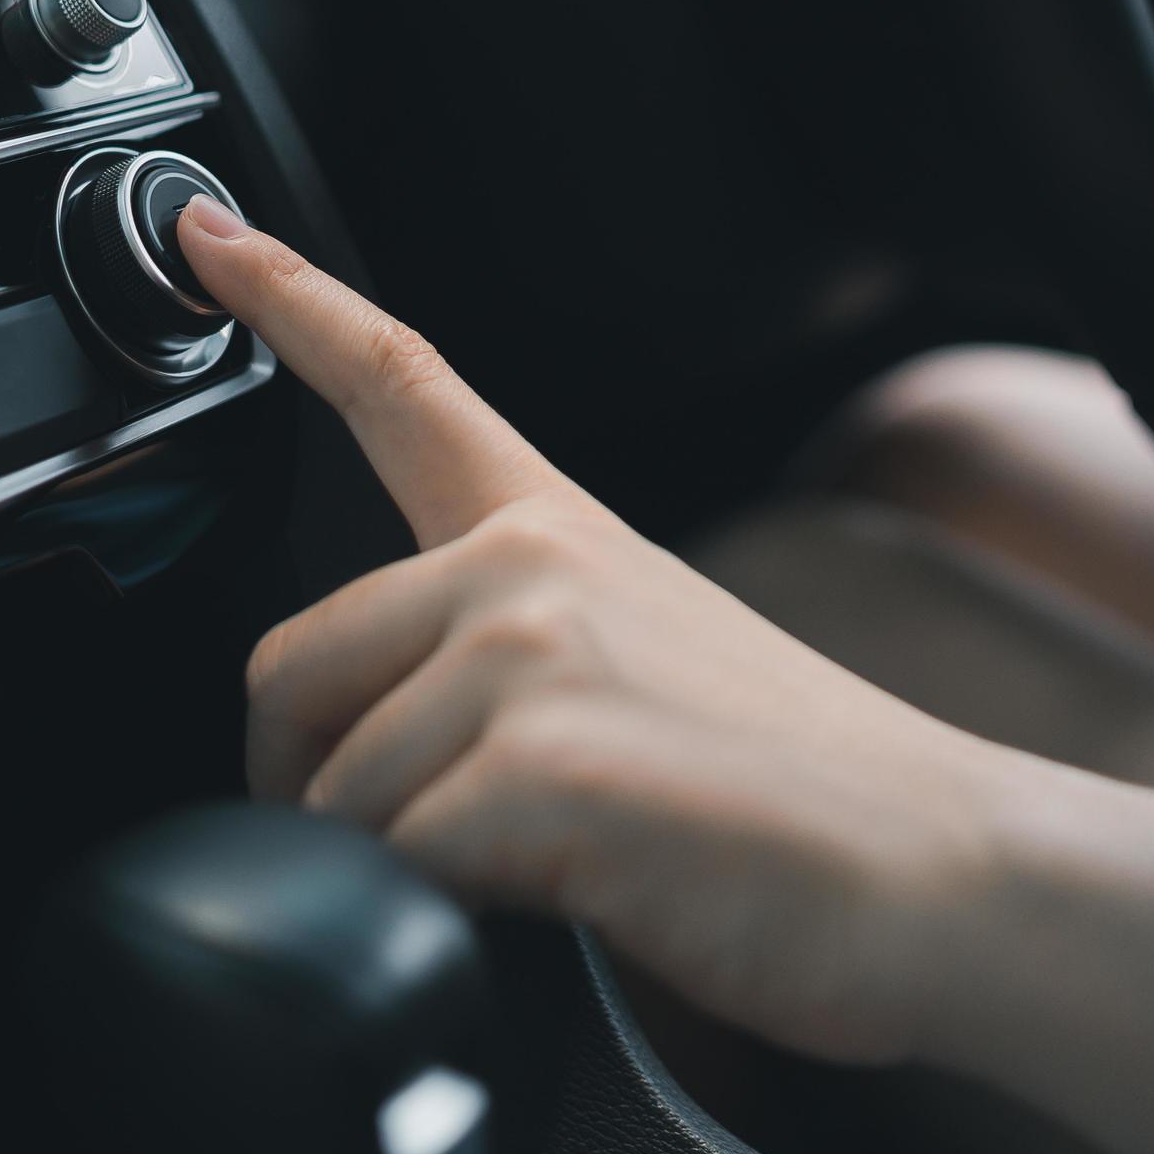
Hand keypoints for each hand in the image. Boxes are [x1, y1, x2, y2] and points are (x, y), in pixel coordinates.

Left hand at [175, 195, 1025, 1067]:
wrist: (947, 877)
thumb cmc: (811, 800)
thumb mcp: (650, 667)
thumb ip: (511, 658)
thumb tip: (385, 743)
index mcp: (555, 533)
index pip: (400, 384)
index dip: (287, 297)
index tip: (207, 232)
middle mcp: (527, 569)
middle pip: (288, 664)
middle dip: (303, 777)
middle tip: (394, 840)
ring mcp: (528, 660)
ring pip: (333, 791)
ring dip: (393, 865)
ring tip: (534, 885)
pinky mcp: (536, 770)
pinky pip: (388, 867)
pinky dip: (435, 921)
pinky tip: (553, 912)